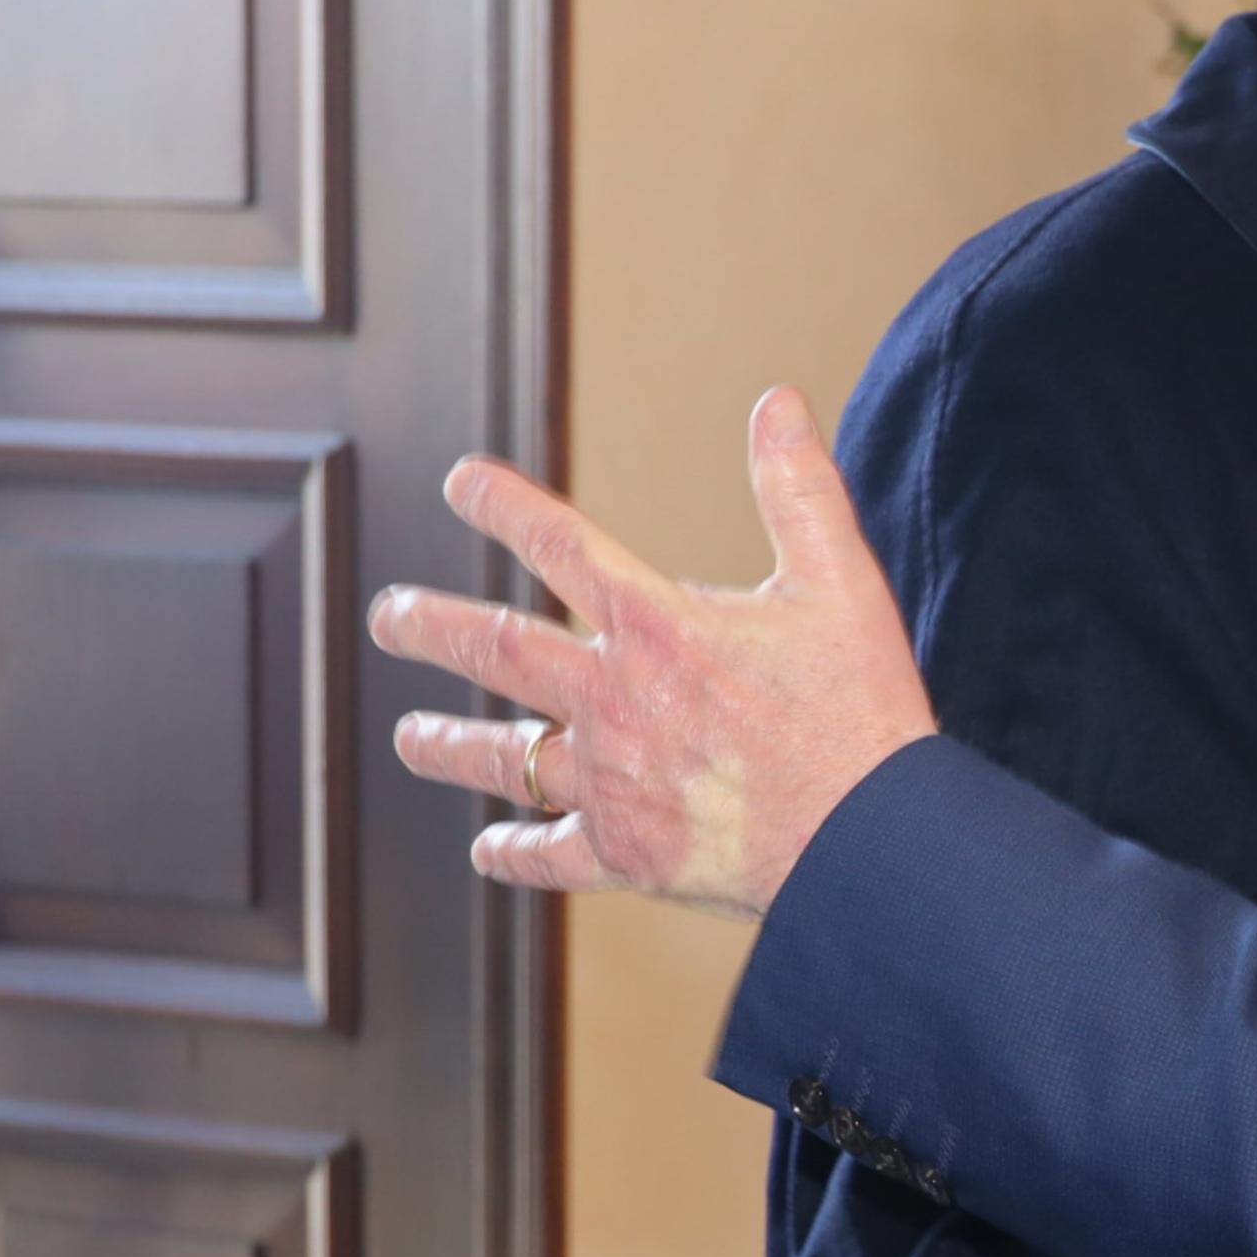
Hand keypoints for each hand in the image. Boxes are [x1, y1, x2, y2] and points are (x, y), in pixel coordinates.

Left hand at [369, 386, 937, 912]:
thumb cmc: (860, 711)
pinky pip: (550, 854)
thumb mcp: (841, 582)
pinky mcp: (626, 853)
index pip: (561, 545)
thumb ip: (799, 488)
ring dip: (449, 746)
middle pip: (499, 651)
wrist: (868, 837)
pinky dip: (515, 852)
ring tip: (411, 738)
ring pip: (506, 759)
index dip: (505, 506)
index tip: (462, 482)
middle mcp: (613, 699)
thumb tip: (778, 402)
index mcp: (658, 627)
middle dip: (433, 626)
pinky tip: (490, 850)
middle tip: (388, 616)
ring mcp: (611, 780)